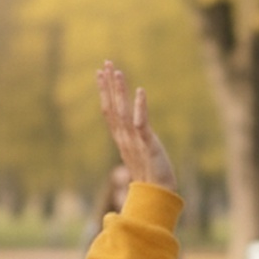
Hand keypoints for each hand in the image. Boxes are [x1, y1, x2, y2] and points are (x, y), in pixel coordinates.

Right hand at [96, 61, 177, 191]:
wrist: (158, 195)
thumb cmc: (150, 177)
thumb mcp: (138, 155)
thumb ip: (133, 141)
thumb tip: (131, 130)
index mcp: (121, 139)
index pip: (109, 111)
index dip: (104, 91)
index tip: (100, 73)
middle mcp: (124, 138)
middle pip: (112, 107)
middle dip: (109, 85)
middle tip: (106, 63)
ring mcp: (134, 141)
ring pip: (123, 112)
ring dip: (120, 91)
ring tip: (117, 72)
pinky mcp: (148, 145)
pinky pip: (141, 123)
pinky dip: (139, 107)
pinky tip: (140, 91)